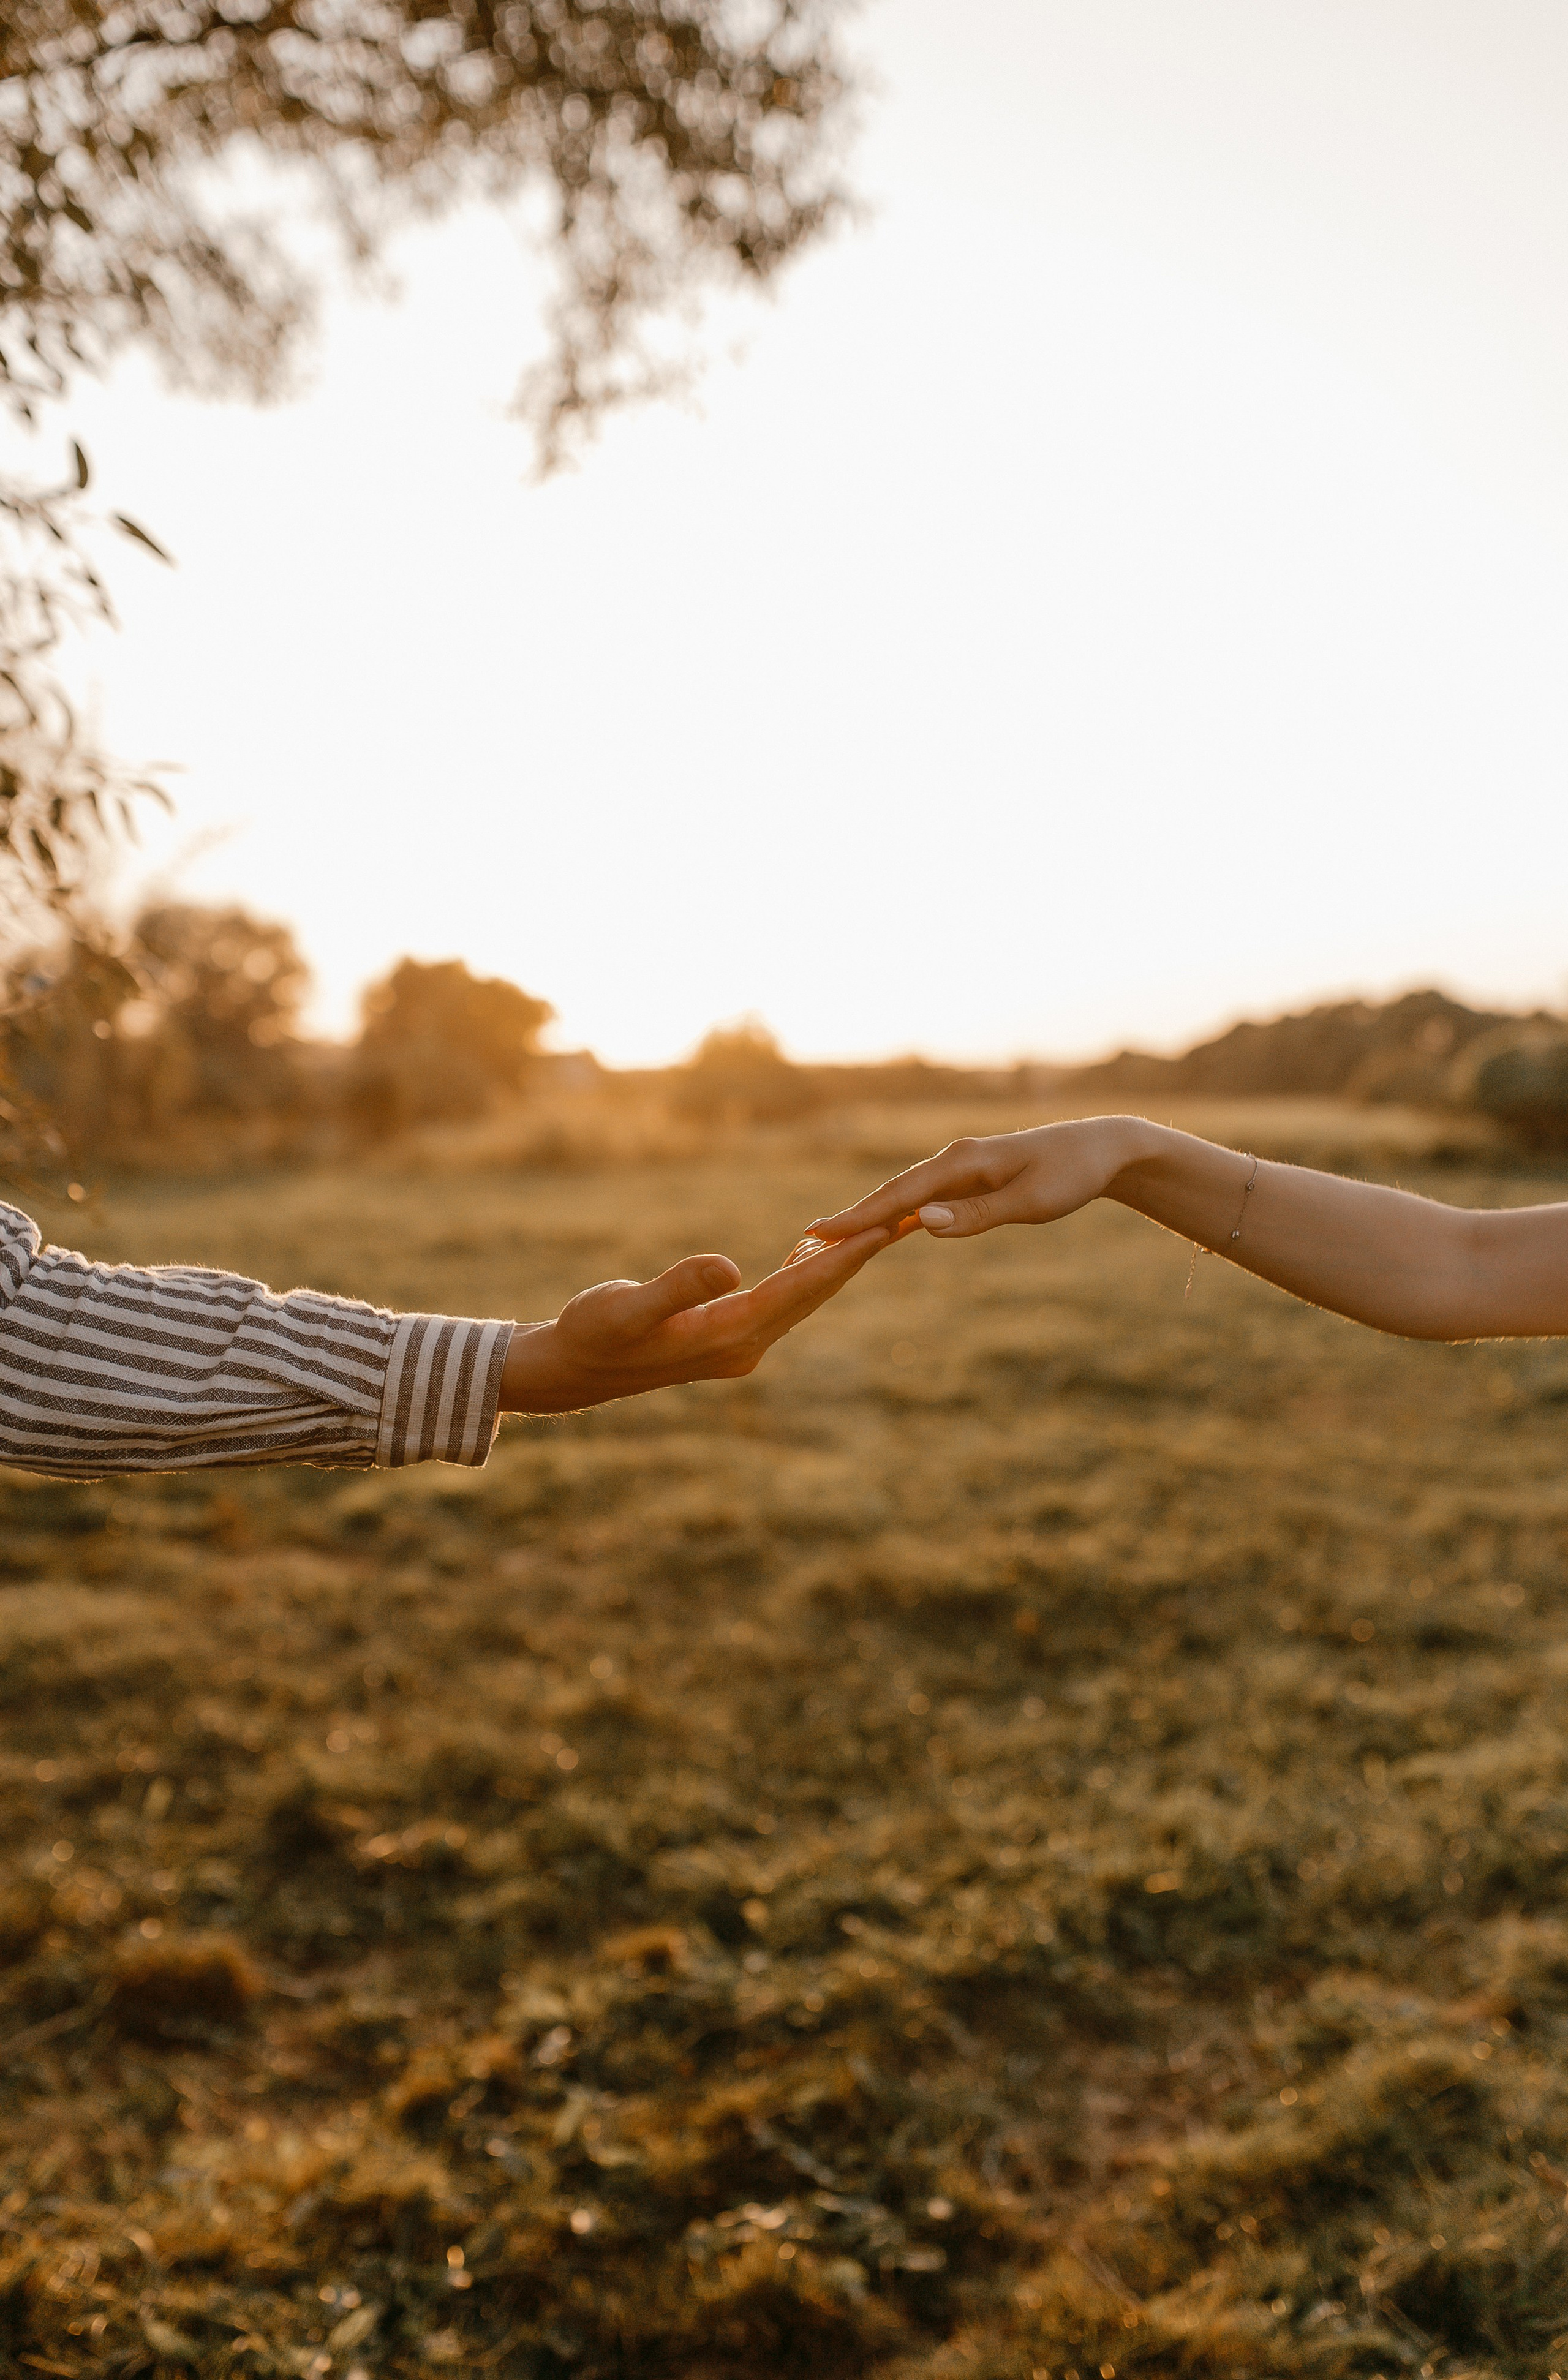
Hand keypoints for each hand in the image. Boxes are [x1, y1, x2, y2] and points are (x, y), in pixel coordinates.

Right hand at [499, 1226, 891, 1412]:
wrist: (574, 1371)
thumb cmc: (593, 1333)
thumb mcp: (626, 1308)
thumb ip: (678, 1287)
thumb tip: (728, 1267)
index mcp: (727, 1335)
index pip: (798, 1291)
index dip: (841, 1259)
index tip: (883, 1230)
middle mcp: (744, 1346)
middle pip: (813, 1295)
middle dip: (858, 1258)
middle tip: (905, 1221)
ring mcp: (739, 1346)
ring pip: (801, 1299)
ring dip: (838, 1266)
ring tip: (879, 1230)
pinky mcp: (728, 1338)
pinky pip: (782, 1302)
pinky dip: (806, 1275)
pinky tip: (817, 1253)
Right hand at [807, 1116, 1150, 1244]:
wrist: (1102, 1149)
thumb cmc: (1072, 1175)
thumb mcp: (1031, 1202)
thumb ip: (977, 1214)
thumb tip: (923, 1223)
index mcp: (963, 1162)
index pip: (901, 1194)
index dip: (860, 1215)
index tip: (821, 1232)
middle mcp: (954, 1161)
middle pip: (894, 1193)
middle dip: (853, 1217)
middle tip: (810, 1241)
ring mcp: (961, 1170)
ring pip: (907, 1197)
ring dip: (872, 1217)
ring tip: (833, 1239)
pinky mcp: (971, 1180)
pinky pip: (927, 1200)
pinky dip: (901, 1215)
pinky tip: (882, 1233)